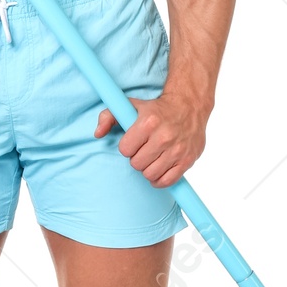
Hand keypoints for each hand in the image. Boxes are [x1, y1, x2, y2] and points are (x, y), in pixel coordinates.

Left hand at [94, 86, 208, 185]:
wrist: (189, 105)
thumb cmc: (157, 109)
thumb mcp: (130, 106)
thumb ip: (108, 116)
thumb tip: (98, 134)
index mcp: (148, 122)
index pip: (125, 150)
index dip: (127, 147)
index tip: (134, 142)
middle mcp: (164, 136)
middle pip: (137, 164)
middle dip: (137, 159)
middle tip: (144, 150)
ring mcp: (177, 149)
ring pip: (151, 174)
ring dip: (148, 169)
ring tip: (152, 158)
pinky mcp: (187, 159)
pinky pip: (167, 181)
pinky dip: (160, 179)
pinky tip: (159, 169)